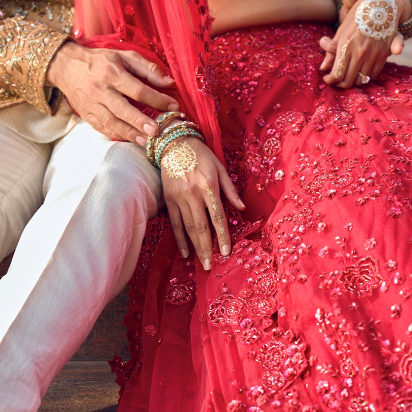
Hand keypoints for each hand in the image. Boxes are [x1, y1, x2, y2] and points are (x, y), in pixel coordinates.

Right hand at [46, 41, 176, 143]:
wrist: (67, 66)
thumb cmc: (100, 60)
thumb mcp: (124, 56)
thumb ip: (148, 68)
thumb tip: (169, 82)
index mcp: (112, 72)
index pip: (137, 89)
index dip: (156, 99)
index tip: (173, 106)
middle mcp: (100, 90)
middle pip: (122, 109)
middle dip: (140, 121)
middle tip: (156, 131)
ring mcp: (91, 104)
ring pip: (111, 122)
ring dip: (129, 134)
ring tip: (146, 141)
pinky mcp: (86, 114)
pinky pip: (102, 128)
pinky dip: (117, 135)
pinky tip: (131, 139)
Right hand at [160, 137, 244, 269]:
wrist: (175, 144)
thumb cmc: (202, 156)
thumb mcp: (220, 168)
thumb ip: (230, 189)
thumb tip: (242, 208)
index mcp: (208, 186)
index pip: (217, 216)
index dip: (222, 236)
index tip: (225, 252)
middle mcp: (193, 194)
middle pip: (201, 226)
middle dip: (207, 248)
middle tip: (211, 266)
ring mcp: (179, 198)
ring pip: (188, 227)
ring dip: (195, 247)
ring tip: (201, 262)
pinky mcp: (169, 199)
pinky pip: (175, 223)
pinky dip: (179, 239)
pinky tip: (185, 252)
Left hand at [318, 0, 405, 88]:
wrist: (380, 6)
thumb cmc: (356, 18)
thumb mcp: (341, 31)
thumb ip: (331, 50)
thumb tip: (323, 67)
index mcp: (345, 45)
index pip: (337, 73)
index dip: (331, 80)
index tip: (328, 79)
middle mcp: (359, 51)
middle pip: (348, 80)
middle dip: (341, 84)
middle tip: (337, 82)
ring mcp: (373, 54)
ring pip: (361, 80)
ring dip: (354, 81)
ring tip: (349, 77)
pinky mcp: (384, 55)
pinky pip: (373, 75)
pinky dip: (366, 76)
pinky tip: (361, 71)